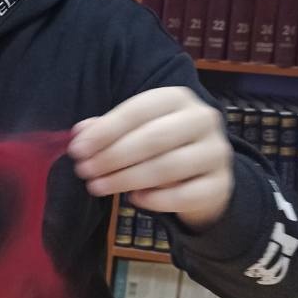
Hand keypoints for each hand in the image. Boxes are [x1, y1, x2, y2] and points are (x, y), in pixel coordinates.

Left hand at [70, 86, 234, 229]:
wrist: (203, 173)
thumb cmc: (162, 146)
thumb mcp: (135, 131)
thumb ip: (107, 129)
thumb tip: (80, 132)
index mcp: (177, 98)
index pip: (137, 110)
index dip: (105, 131)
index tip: (77, 150)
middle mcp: (202, 119)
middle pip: (153, 138)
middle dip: (113, 156)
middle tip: (85, 171)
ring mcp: (216, 152)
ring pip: (168, 167)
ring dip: (127, 179)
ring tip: (98, 187)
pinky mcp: (220, 184)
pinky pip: (185, 195)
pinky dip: (156, 200)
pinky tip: (134, 199)